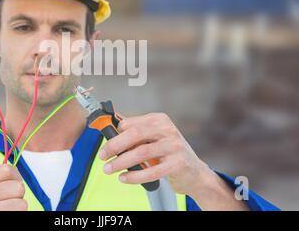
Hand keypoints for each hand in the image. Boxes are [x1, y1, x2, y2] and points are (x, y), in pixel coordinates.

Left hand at [98, 113, 212, 196]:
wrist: (195, 173)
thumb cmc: (169, 154)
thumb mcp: (154, 138)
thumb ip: (135, 134)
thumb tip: (109, 128)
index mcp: (159, 120)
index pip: (131, 123)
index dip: (115, 133)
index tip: (105, 143)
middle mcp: (168, 130)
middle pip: (134, 134)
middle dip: (114, 146)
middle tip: (102, 156)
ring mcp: (174, 146)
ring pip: (141, 153)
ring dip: (120, 162)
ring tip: (108, 169)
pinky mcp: (178, 164)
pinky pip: (151, 171)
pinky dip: (134, 176)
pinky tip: (123, 178)